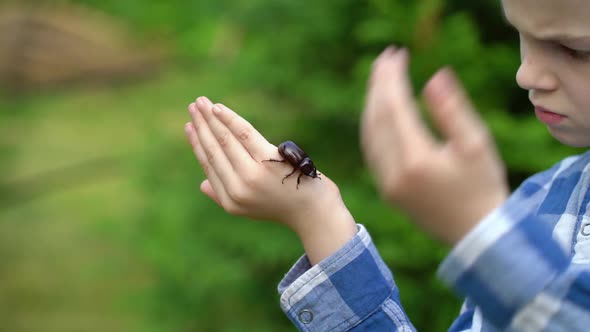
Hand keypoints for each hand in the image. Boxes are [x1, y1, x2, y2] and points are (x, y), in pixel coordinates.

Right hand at [185, 97, 356, 263]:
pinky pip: (244, 134)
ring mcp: (253, 175)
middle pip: (214, 150)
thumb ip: (224, 196)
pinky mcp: (268, 161)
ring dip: (210, 118)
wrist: (313, 210)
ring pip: (225, 140)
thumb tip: (202, 183)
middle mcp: (238, 189)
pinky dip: (229, 119)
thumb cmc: (282, 204)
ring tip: (200, 102)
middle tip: (193, 107)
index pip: (209, 165)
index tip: (190, 126)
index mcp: (230, 200)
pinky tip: (218, 108)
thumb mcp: (249, 208)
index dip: (197, 144)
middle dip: (201, 126)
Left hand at [361, 47, 508, 244]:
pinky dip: (372, 124)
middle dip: (377, 85)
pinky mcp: (386, 189)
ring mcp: (386, 183)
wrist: (476, 233)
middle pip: (375, 118)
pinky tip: (379, 109)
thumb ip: (452, 110)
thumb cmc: (483, 186)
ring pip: (368, 134)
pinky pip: (371, 150)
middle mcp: (393, 172)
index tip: (395, 55)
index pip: (393, 108)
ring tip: (380, 78)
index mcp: (416, 160)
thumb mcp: (476, 145)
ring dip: (371, 103)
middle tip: (385, 59)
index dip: (391, 78)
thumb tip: (434, 77)